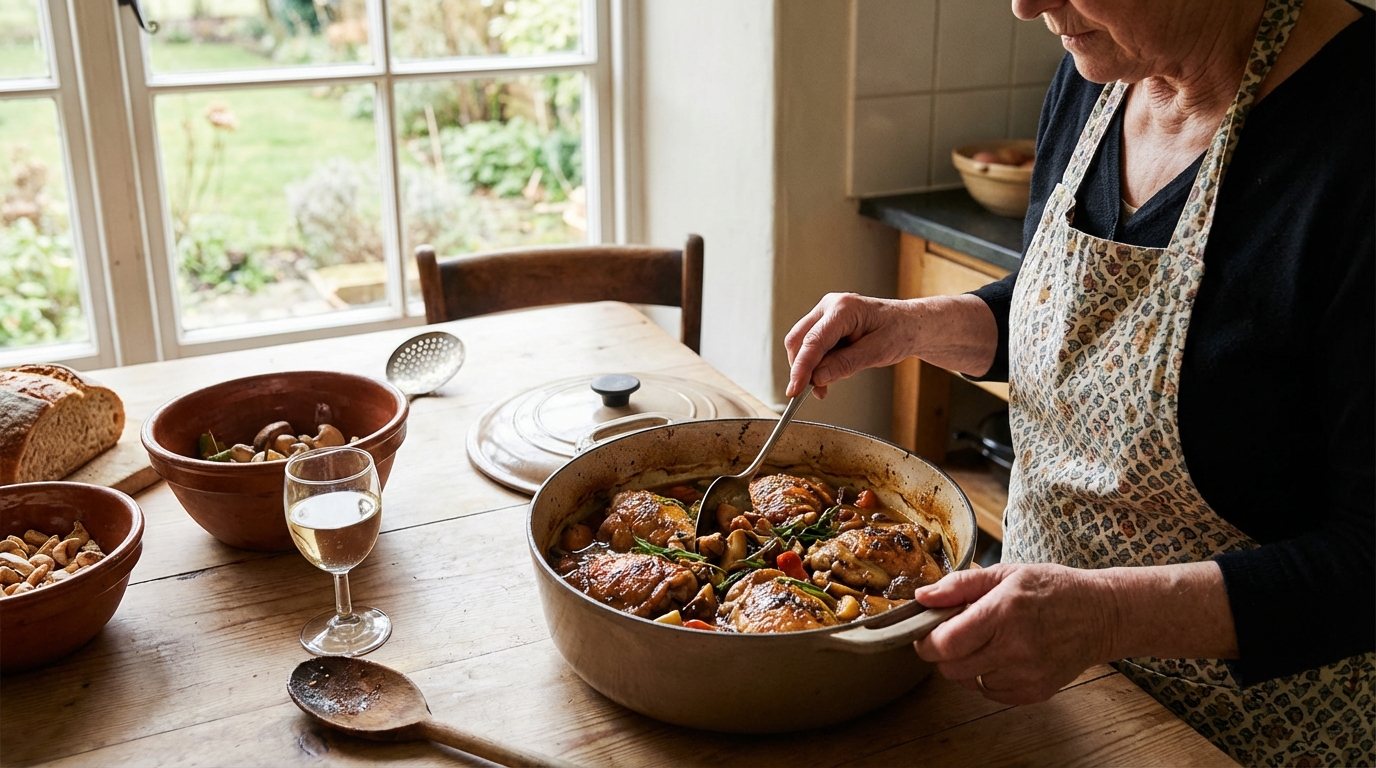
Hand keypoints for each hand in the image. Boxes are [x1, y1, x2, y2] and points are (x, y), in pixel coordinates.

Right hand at [783, 293, 920, 398]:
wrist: (909, 324)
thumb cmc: (899, 332)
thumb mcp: (877, 352)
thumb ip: (845, 364)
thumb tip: (817, 378)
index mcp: (843, 308)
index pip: (813, 341)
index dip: (801, 368)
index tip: (794, 391)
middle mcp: (829, 306)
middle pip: (799, 340)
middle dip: (802, 369)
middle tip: (815, 392)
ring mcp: (825, 313)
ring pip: (802, 344)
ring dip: (809, 368)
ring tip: (826, 386)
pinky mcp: (825, 323)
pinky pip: (811, 345)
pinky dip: (815, 364)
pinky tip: (828, 375)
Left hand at [912, 564, 1116, 704]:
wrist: (1101, 615)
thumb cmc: (1052, 589)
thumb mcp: (1005, 573)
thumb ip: (959, 585)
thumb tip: (922, 597)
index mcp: (1003, 613)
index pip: (946, 643)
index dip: (927, 642)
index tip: (926, 633)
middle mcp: (1015, 648)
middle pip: (952, 668)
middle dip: (943, 654)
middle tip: (953, 636)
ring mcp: (1027, 674)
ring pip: (969, 682)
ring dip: (967, 665)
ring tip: (986, 643)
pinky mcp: (1036, 692)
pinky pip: (991, 693)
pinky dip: (988, 678)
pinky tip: (1002, 657)